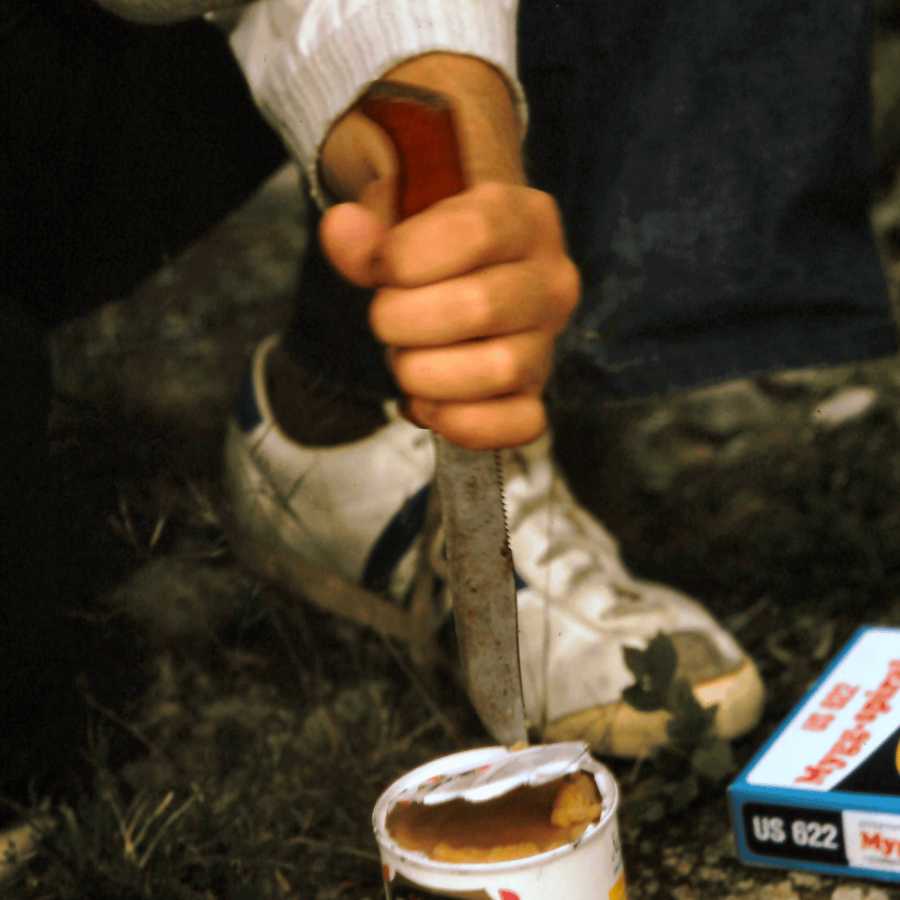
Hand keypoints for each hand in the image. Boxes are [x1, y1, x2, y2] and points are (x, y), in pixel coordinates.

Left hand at [319, 56, 579, 450]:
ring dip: (425, 373)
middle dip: (404, 319)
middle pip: (482, 307)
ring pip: (500, 370)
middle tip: (386, 316)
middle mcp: (551, 279)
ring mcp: (547, 340)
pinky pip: (520, 424)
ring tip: (405, 355)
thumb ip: (367, 218)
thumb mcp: (396, 204)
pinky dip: (457, 421)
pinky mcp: (534, 392)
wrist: (454, 263)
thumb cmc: (428, 231)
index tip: (380, 266)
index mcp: (527, 216)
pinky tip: (423, 400)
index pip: (476, 233)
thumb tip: (343, 229)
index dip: (405, 256)